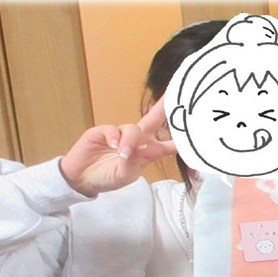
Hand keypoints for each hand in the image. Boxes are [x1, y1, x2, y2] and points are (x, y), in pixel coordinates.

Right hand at [60, 97, 177, 197]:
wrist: (82, 179)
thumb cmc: (107, 178)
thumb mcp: (125, 176)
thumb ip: (133, 164)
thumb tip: (137, 150)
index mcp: (146, 152)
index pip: (167, 144)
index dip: (180, 140)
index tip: (195, 133)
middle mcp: (136, 140)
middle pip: (152, 121)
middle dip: (163, 108)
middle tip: (173, 97)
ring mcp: (119, 135)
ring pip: (132, 129)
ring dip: (130, 141)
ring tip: (123, 155)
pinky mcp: (102, 132)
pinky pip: (112, 129)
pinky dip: (114, 137)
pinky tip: (114, 146)